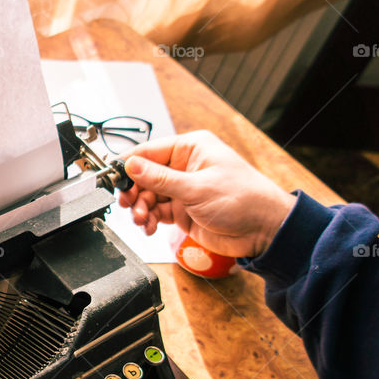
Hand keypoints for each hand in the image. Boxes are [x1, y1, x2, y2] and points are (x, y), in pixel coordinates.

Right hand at [117, 130, 294, 257]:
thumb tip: (132, 165)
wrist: (264, 230)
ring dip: (141, 209)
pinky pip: (157, 211)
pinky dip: (150, 220)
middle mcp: (185, 166)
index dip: (129, 165)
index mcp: (191, 149)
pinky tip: (150, 227)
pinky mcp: (183, 210)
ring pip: (149, 196)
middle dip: (134, 192)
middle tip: (128, 205)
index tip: (113, 178)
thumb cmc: (244, 199)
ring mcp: (183, 189)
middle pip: (145, 176)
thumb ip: (160, 179)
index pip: (149, 151)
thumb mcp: (197, 188)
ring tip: (143, 220)